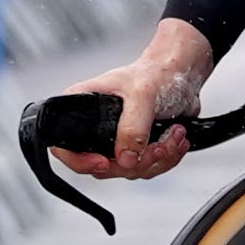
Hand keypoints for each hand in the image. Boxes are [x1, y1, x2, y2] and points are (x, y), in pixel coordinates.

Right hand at [64, 21, 216, 181]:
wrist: (180, 76)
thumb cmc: (156, 73)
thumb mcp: (142, 94)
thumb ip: (132, 127)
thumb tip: (124, 157)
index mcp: (83, 107)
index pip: (64, 146)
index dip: (79, 161)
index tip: (104, 162)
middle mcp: (95, 128)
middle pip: (101, 166)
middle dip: (135, 162)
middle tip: (157, 145)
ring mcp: (116, 141)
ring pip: (127, 170)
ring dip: (157, 158)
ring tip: (174, 134)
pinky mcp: (136, 149)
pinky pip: (146, 169)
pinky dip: (167, 159)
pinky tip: (176, 139)